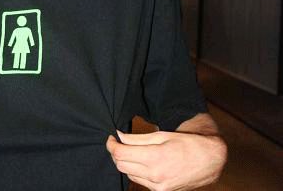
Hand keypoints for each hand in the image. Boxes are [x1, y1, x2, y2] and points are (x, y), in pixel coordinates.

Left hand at [106, 130, 226, 190]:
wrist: (209, 160)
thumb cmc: (186, 143)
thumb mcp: (161, 135)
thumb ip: (137, 138)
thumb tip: (118, 135)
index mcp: (154, 158)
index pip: (120, 154)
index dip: (111, 144)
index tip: (111, 137)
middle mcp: (155, 176)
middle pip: (121, 165)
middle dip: (116, 153)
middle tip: (119, 142)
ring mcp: (158, 187)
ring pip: (129, 174)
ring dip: (126, 162)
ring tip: (132, 151)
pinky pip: (140, 181)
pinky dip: (136, 171)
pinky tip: (142, 162)